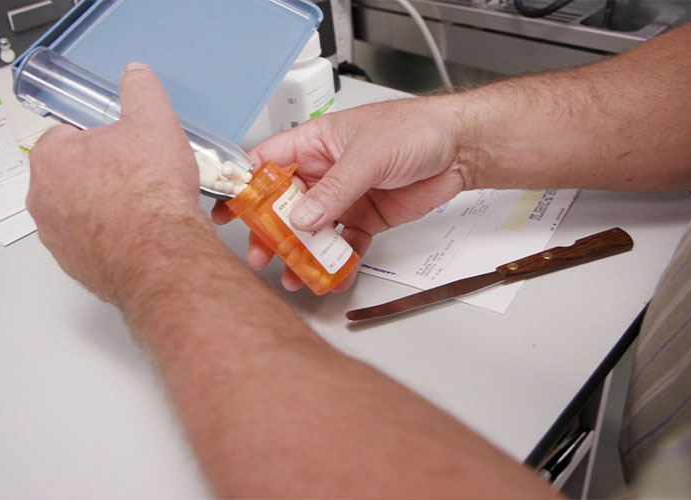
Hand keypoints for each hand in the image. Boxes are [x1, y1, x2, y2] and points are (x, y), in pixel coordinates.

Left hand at [27, 62, 207, 305]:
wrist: (160, 255)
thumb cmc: (150, 194)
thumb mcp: (154, 122)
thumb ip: (140, 92)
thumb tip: (135, 76)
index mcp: (51, 157)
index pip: (69, 135)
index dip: (103, 139)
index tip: (126, 148)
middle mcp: (42, 198)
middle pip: (73, 174)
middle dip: (103, 174)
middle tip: (139, 177)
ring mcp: (56, 235)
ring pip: (81, 210)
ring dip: (106, 207)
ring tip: (143, 208)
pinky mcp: (74, 264)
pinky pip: (91, 242)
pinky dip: (111, 237)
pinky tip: (139, 234)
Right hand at [212, 95, 471, 290]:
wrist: (460, 149)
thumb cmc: (415, 130)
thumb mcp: (368, 155)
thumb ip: (334, 189)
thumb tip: (303, 217)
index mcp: (315, 143)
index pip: (268, 164)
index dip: (246, 187)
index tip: (230, 212)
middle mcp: (325, 172)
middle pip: (286, 205)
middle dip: (271, 232)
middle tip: (262, 254)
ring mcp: (345, 197)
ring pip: (313, 230)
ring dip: (303, 252)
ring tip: (294, 274)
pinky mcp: (366, 218)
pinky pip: (345, 243)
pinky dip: (338, 260)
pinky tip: (331, 274)